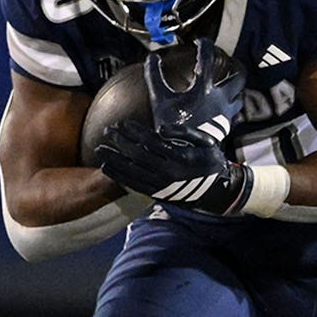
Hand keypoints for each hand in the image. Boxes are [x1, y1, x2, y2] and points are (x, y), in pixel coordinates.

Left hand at [93, 119, 255, 214]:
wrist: (216, 191)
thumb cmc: (210, 161)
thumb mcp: (206, 142)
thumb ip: (185, 132)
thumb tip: (161, 129)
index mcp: (181, 157)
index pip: (151, 142)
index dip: (134, 132)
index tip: (122, 123)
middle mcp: (169, 172)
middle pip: (137, 155)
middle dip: (120, 142)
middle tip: (107, 132)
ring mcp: (161, 185)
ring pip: (132, 171)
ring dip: (114, 159)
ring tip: (100, 149)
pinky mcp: (157, 193)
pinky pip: (134, 185)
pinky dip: (119, 176)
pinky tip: (107, 168)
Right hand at [145, 39, 246, 143]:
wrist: (185, 152)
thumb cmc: (171, 126)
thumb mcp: (159, 99)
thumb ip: (154, 76)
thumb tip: (151, 57)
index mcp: (204, 88)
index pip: (208, 57)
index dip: (205, 45)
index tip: (201, 42)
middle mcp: (220, 97)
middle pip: (238, 76)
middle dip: (236, 66)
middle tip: (231, 62)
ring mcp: (226, 112)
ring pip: (241, 95)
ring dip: (237, 87)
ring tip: (231, 84)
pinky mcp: (226, 125)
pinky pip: (236, 112)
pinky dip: (232, 105)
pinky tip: (225, 106)